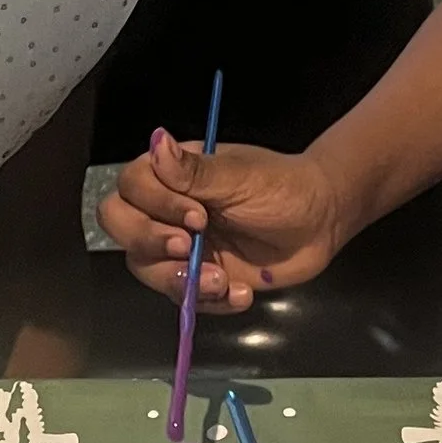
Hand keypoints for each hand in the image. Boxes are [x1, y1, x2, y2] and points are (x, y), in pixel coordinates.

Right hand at [98, 132, 346, 310]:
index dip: (152, 205)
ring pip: (144, 267)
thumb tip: (158, 141)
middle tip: (188, 247)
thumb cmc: (283, 188)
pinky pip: (183, 298)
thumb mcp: (241, 177)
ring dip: (177, 280)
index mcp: (172, 176)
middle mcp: (167, 210)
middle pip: (120, 226)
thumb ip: (194, 170)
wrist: (322, 222)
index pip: (129, 187)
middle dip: (149, 242)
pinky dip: (209, 301)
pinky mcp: (200, 279)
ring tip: (221, 280)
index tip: (197, 214)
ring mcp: (180, 248)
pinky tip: (242, 292)